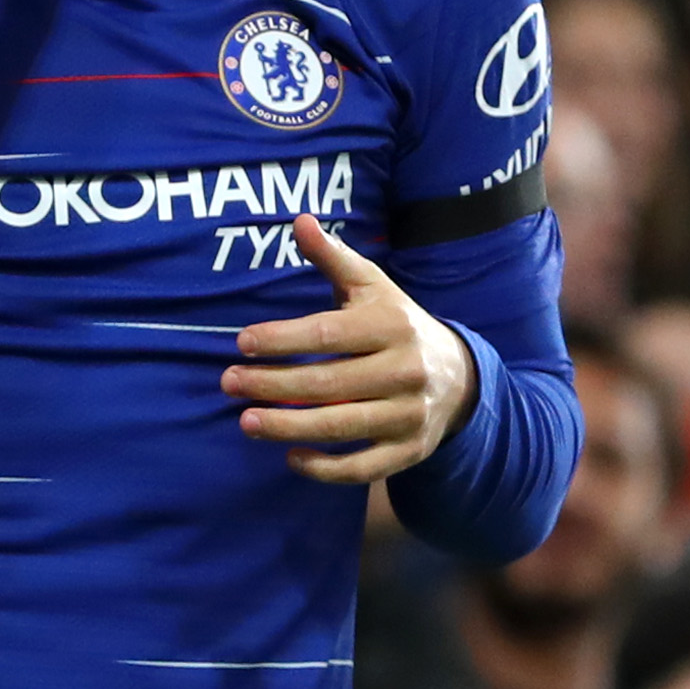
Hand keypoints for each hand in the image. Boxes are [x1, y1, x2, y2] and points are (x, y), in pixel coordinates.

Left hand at [222, 216, 476, 483]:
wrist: (460, 377)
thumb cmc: (396, 324)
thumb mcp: (371, 286)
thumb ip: (333, 258)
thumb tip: (299, 220)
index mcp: (391, 326)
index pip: (327, 334)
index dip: (282, 339)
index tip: (241, 343)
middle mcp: (405, 371)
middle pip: (329, 383)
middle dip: (273, 385)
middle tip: (228, 383)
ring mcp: (409, 415)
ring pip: (342, 427)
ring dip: (289, 427)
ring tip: (246, 422)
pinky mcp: (410, 451)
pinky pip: (365, 467)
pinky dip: (327, 468)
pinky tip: (291, 457)